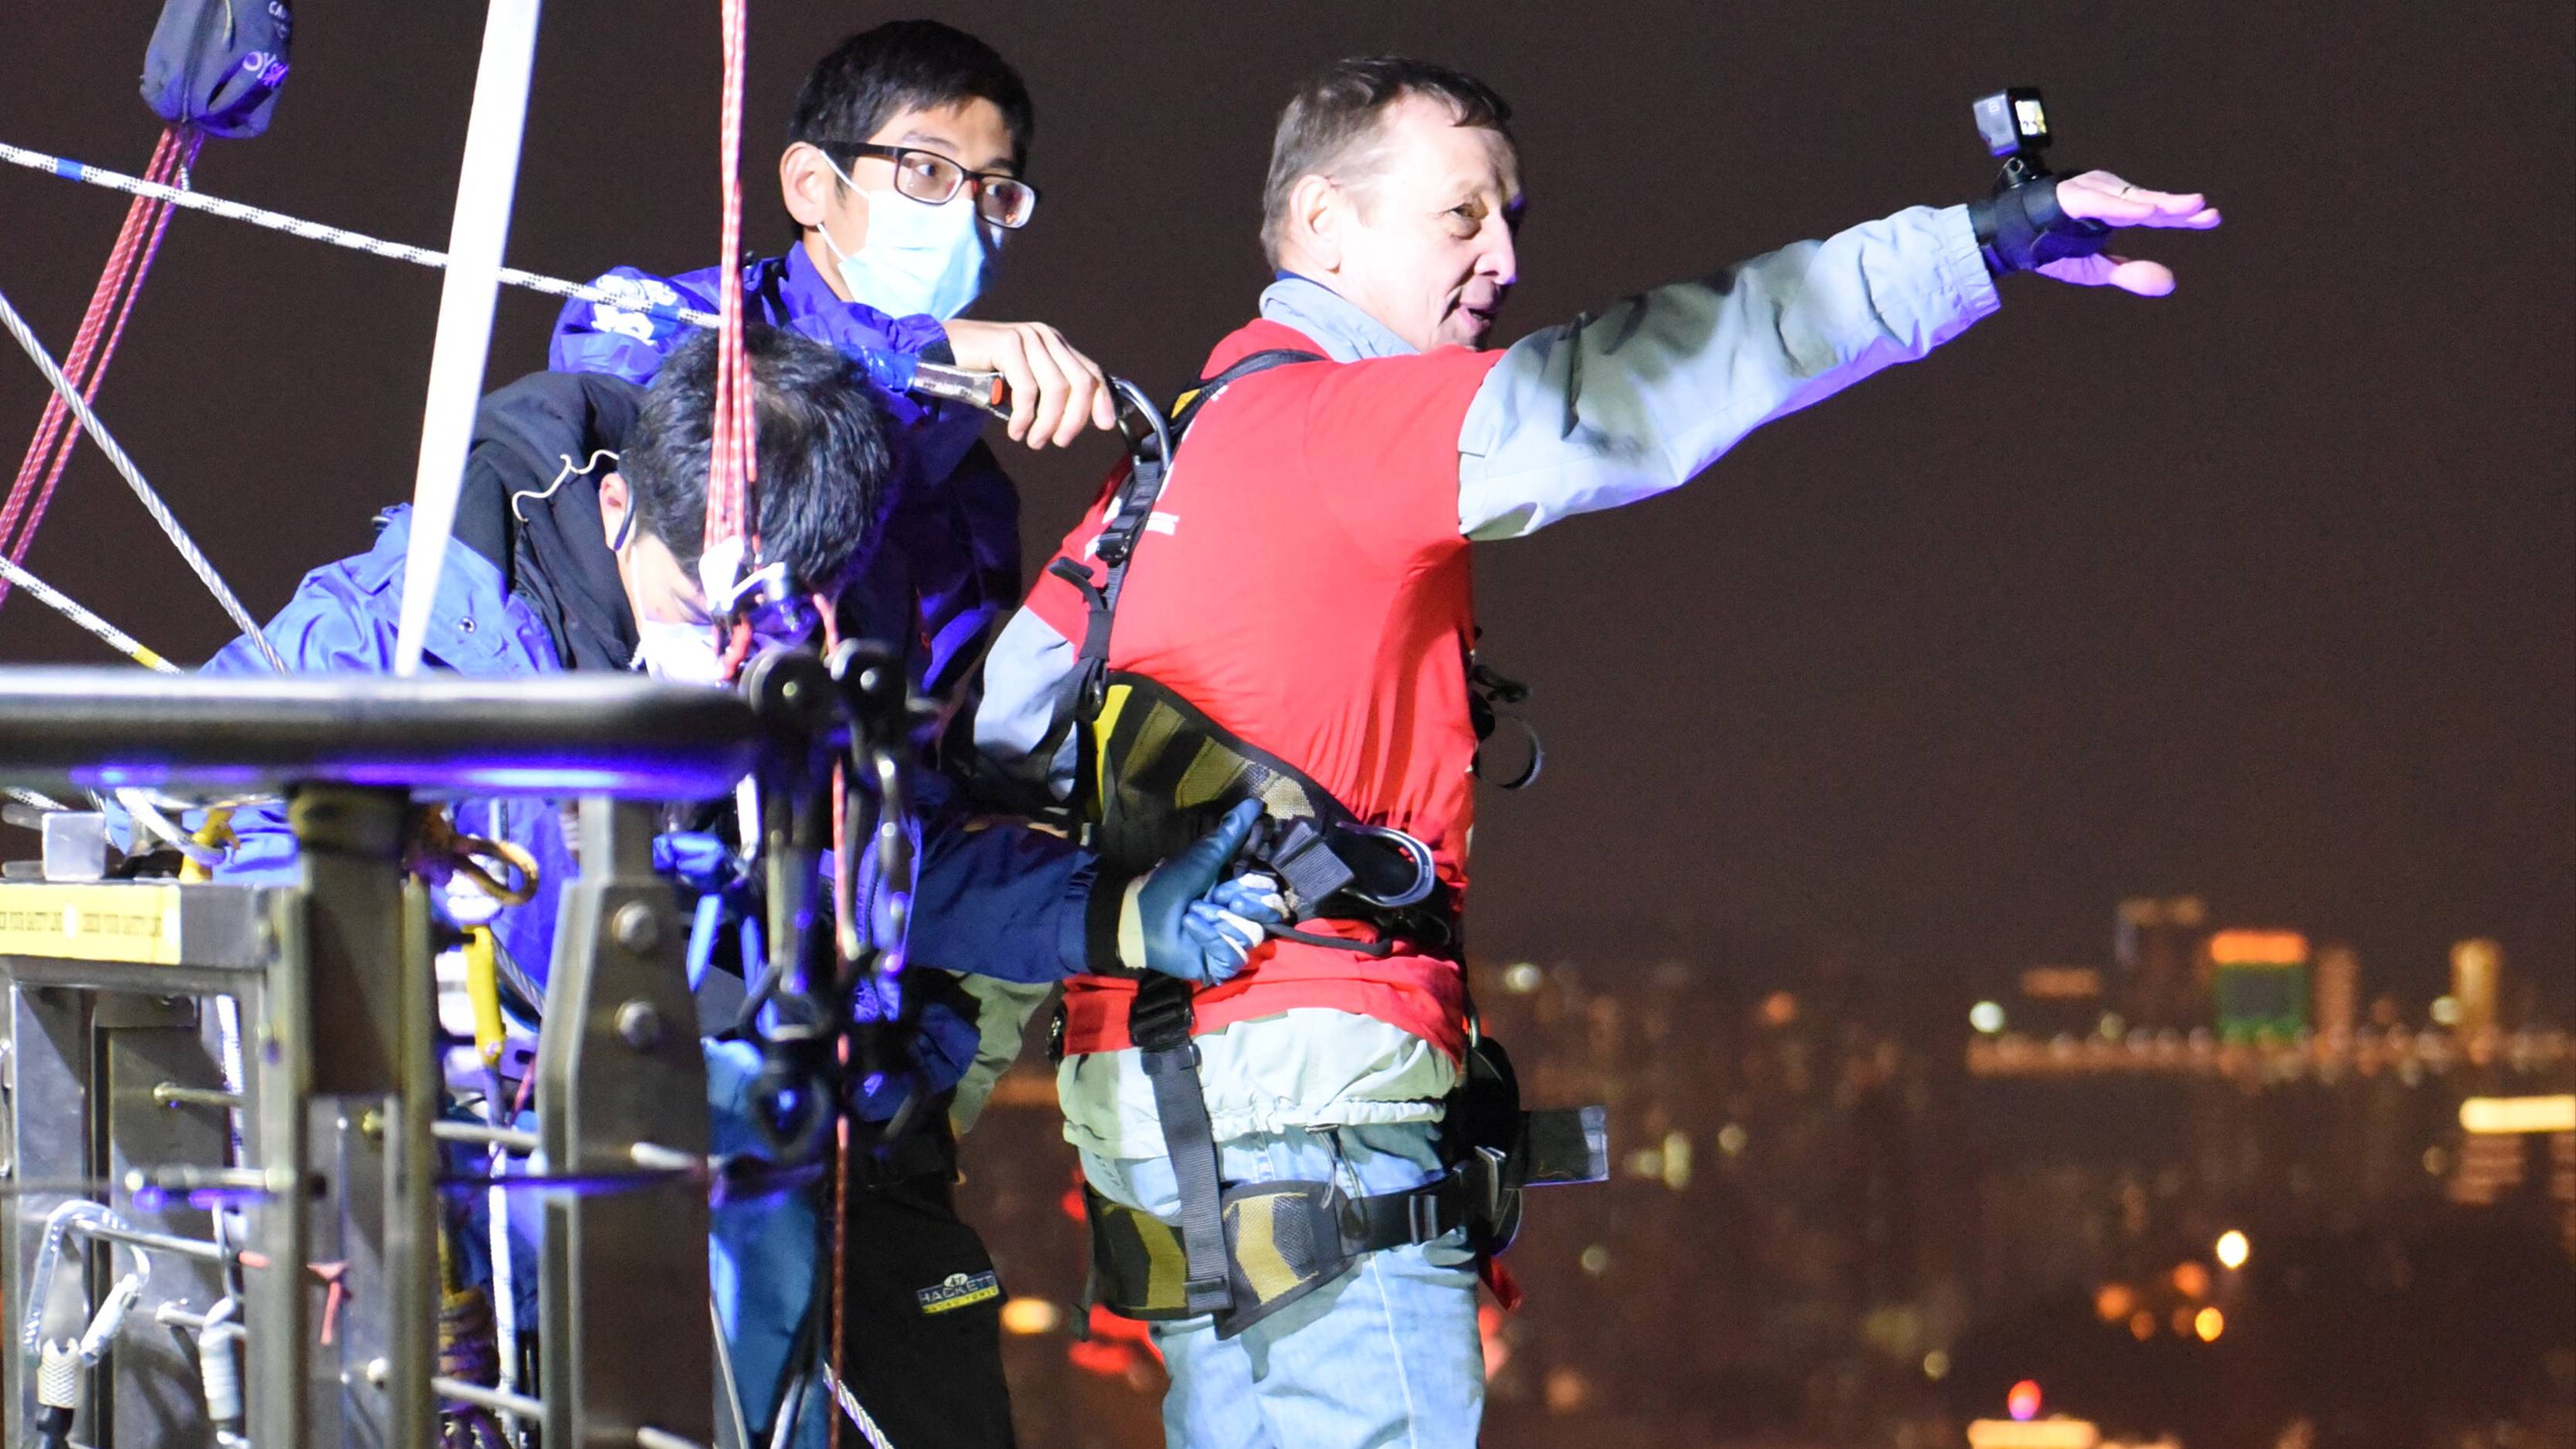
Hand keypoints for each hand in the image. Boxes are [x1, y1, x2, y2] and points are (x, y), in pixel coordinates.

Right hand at [941, 319, 1118, 449]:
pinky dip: (1024, 416)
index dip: (1101, 400)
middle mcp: (1045, 336)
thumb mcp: (1024, 384)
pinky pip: (1028, 389)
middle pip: (1079, 382)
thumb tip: (1082, 420)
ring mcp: (1027, 337)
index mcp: (1054, 344)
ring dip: (1047, 423)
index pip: (1091, 372)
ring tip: (1033, 440)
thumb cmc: (982, 373)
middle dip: (1074, 419)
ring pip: (1057, 388)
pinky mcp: (1007, 344)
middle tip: (1059, 441)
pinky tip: (1016, 430)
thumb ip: (1050, 393)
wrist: (941, 353)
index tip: (1104, 426)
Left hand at [1125, 800, 1287, 984]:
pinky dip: (1211, 937)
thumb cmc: (1168, 884)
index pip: (1270, 888)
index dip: (1257, 881)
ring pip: (1253, 933)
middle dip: (1240, 899)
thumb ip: (1231, 833)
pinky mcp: (1222, 962)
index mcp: (1239, 890)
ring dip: (1220, 919)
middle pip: (1268, 911)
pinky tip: (1192, 927)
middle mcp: (1240, 916)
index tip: (1240, 871)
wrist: (1140, 916)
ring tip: (1195, 913)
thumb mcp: (1203, 856)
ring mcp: (1232, 941)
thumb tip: (1255, 802)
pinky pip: (1234, 953)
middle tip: (1217, 896)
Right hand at [2042, 170, 2221, 295]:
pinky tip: (2147, 212)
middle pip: (2149, 203)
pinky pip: (2101, 203)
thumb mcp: (2096, 269)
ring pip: (2129, 200)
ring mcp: (2091, 192)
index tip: (2212, 218)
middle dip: (2178, 208)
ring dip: (2159, 204)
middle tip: (2207, 210)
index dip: (2183, 217)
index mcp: (2117, 212)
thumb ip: (2129, 274)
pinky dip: (2124, 207)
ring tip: (2189, 207)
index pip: (2157, 214)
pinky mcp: (2071, 196)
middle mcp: (2109, 196)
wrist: (2010, 243)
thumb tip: (2171, 283)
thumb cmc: (2052, 250)